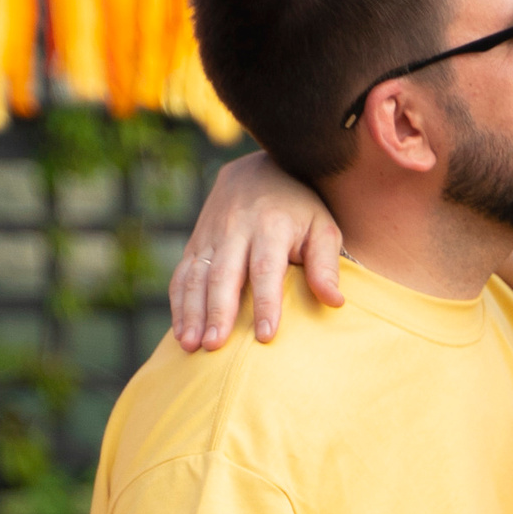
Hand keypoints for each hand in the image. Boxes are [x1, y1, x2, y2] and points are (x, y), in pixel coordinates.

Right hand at [172, 150, 346, 350]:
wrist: (257, 167)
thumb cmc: (299, 206)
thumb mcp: (322, 226)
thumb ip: (326, 264)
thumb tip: (334, 302)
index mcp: (271, 226)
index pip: (266, 269)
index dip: (266, 303)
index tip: (266, 336)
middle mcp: (236, 229)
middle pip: (224, 274)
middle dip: (218, 312)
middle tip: (215, 346)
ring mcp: (211, 235)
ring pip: (196, 276)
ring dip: (191, 312)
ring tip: (191, 346)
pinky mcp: (195, 242)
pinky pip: (181, 275)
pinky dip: (178, 304)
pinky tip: (180, 332)